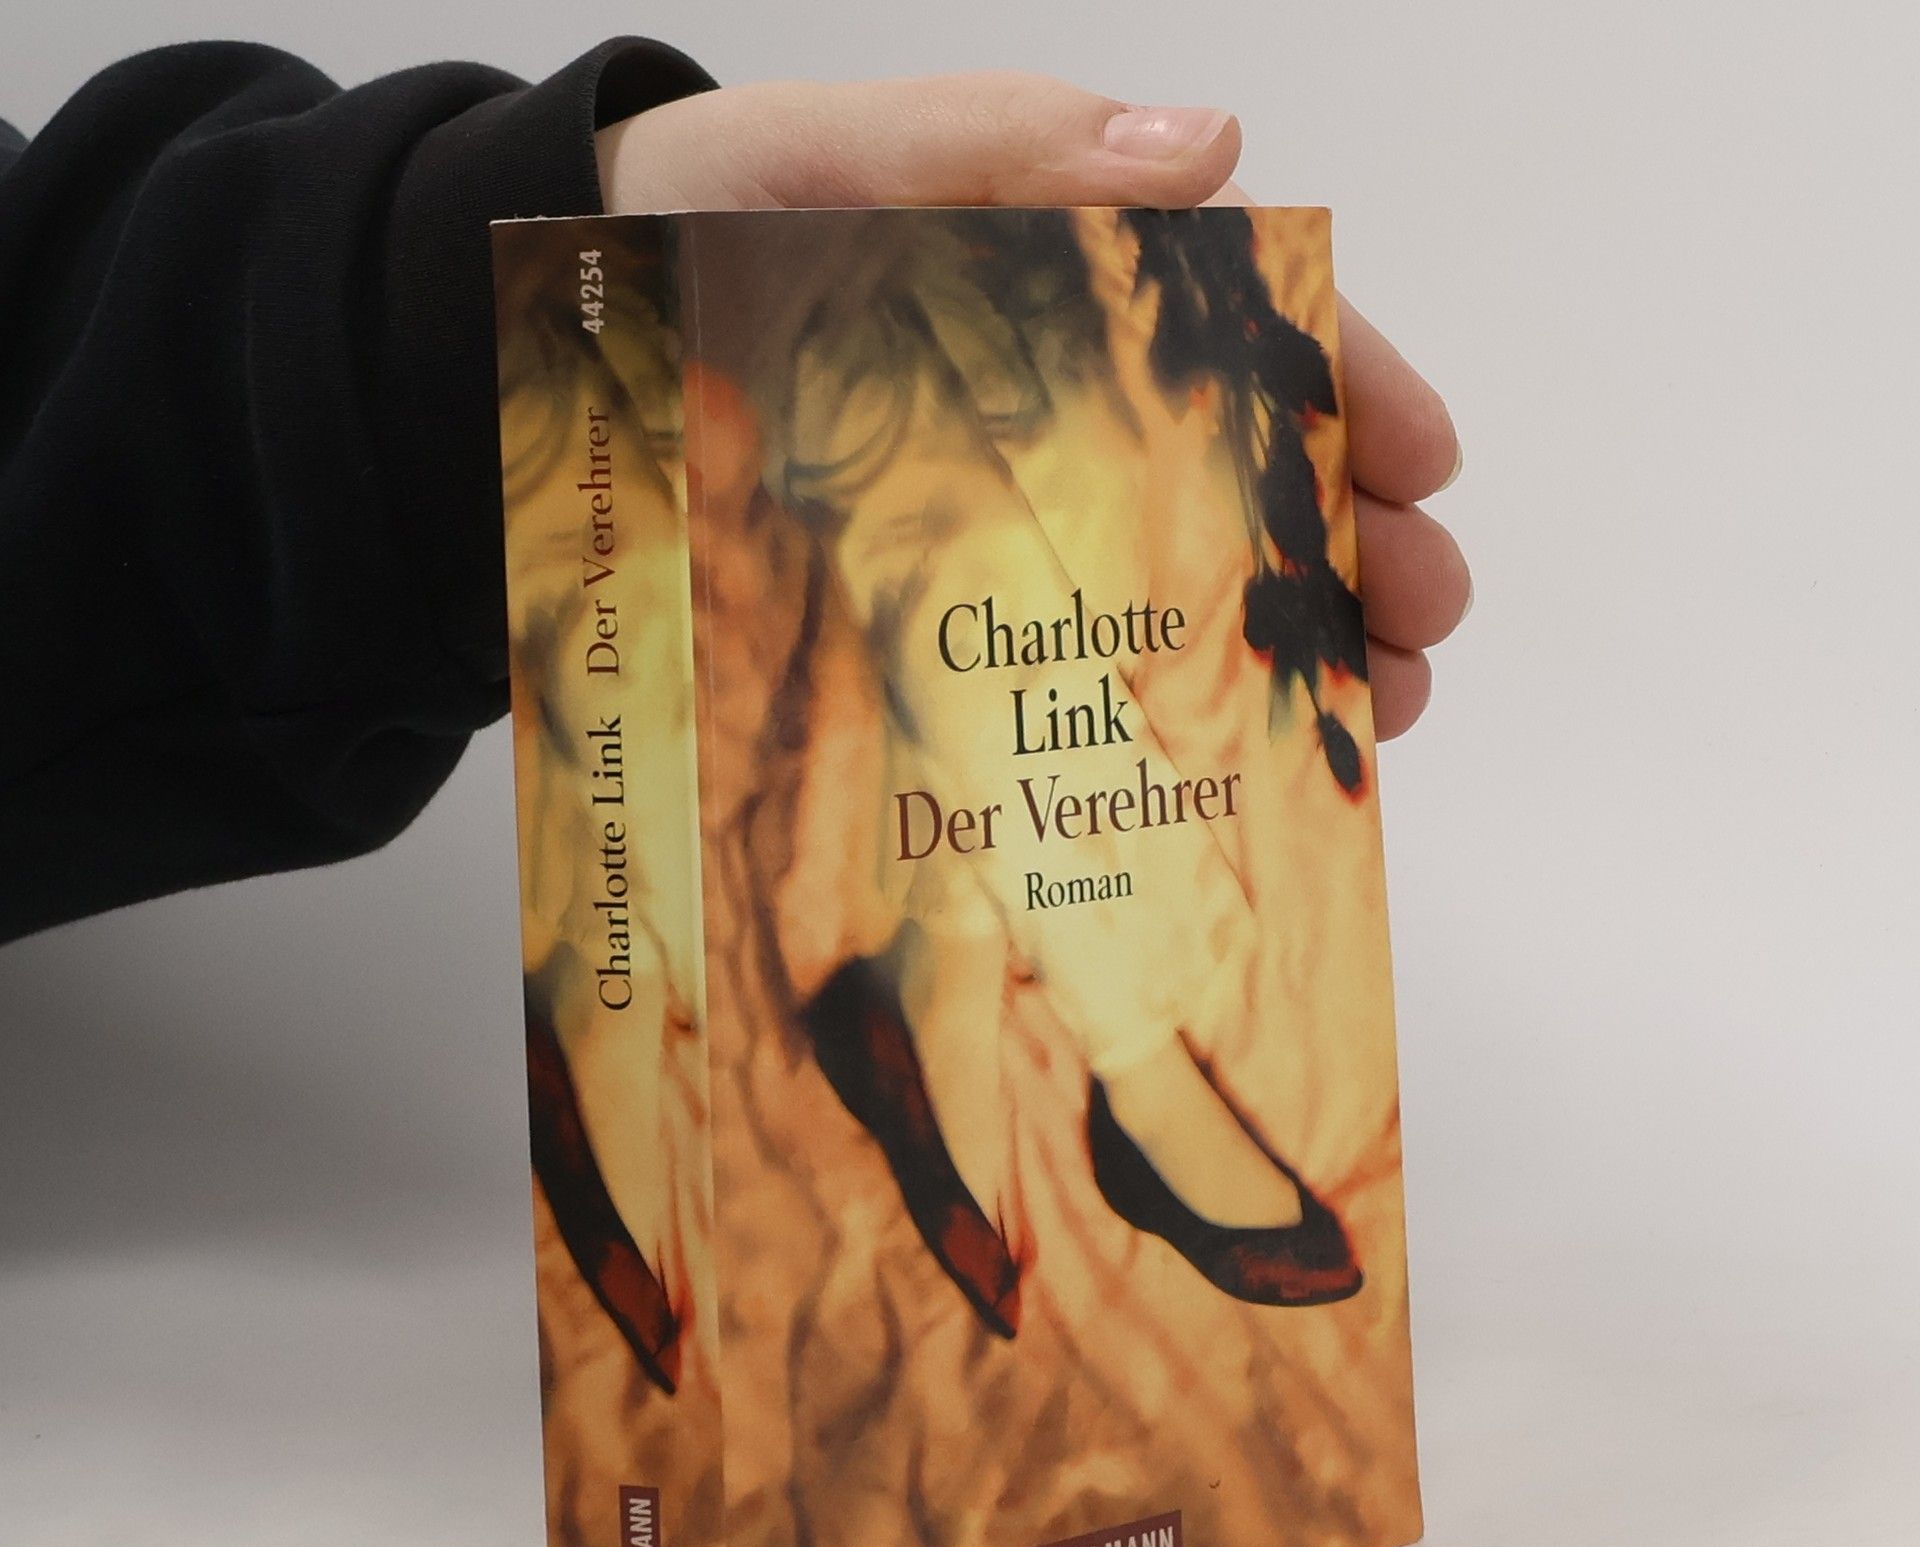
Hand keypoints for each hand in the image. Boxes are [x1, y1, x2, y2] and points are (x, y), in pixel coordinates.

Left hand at [597, 73, 1469, 738]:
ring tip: (1375, 714)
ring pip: (1185, 588)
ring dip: (1297, 648)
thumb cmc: (696, 233)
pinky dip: (1159, 718)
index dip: (1354, 396)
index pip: (1252, 335)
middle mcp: (1059, 419)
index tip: (1426, 470)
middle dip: (1357, 550)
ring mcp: (1007, 526)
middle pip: (1248, 480)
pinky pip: (1070, 673)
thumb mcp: (837, 160)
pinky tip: (1220, 767)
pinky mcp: (939, 616)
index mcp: (1068, 288)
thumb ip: (1005, 148)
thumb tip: (1211, 152)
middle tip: (1423, 631)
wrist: (552, 350)